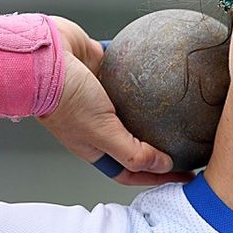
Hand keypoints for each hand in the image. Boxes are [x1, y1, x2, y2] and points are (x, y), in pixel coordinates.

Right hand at [39, 17, 194, 185]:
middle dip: (162, 143)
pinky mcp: (101, 67)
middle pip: (136, 139)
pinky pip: (129, 69)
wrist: (39, 56)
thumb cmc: (65, 98)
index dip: (158, 176)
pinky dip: (145, 67)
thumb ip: (133, 152)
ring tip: (187, 102)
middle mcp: (97, 122)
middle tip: (193, 140)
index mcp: (94, 144)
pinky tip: (169, 64)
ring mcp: (99, 95)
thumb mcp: (102, 132)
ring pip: (135, 104)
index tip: (186, 175)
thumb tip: (165, 166)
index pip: (132, 169)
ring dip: (157, 105)